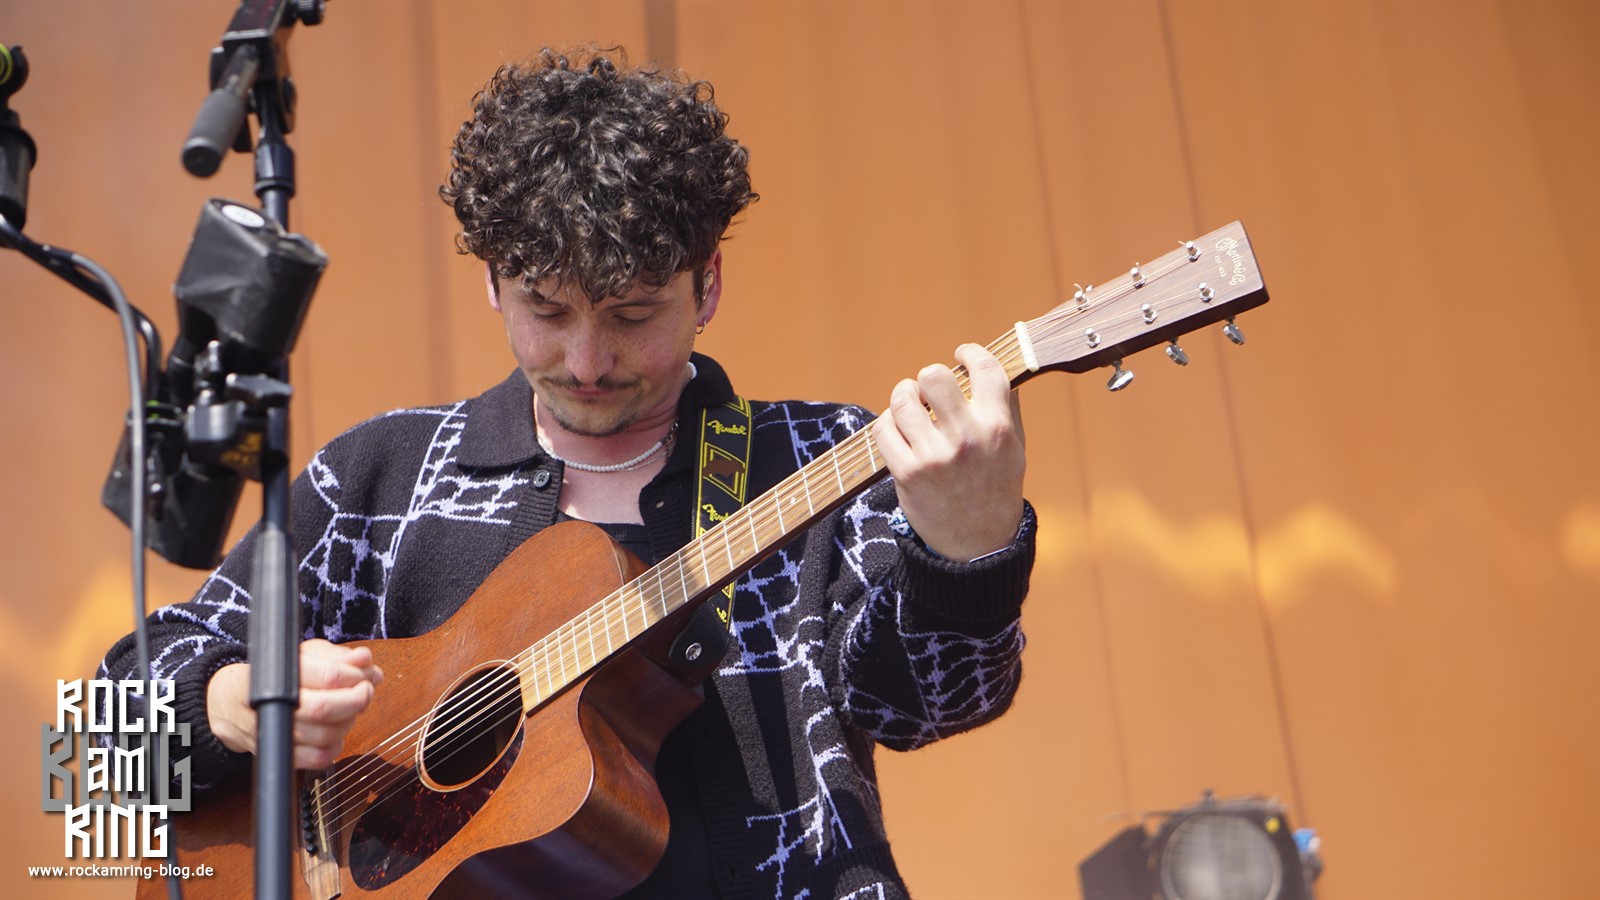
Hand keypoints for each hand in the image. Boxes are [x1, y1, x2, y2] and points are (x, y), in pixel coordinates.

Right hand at [208, 639, 383, 769]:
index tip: (366, 674)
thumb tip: (365, 659)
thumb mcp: (302, 656)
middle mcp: (275, 704)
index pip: (328, 676)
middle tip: (365, 691)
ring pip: (325, 735)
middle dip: (355, 700)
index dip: (356, 676)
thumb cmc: (273, 677)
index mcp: (279, 674)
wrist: (230, 704)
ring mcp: (277, 732)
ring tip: (351, 709)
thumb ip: (336, 656)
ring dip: (348, 722)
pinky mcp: (281, 753)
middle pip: (325, 708)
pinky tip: (336, 731)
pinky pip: (317, 758)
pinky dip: (335, 746)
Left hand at [873, 343, 1025, 560]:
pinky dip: (887, 425)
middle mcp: (967, 438)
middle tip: (928, 391)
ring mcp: (935, 457)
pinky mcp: (907, 473)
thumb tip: (990, 368)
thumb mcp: (1014, 448)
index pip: (984, 369)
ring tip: (910, 409)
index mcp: (997, 427)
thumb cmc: (996, 488)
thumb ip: (1006, 408)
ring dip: (903, 399)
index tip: (961, 354)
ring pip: (902, 400)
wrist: (978, 544)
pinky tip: (897, 431)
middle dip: (928, 378)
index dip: (970, 352)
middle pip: (933, 375)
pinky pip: (883, 430)